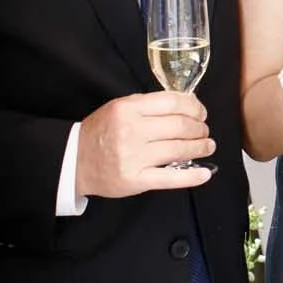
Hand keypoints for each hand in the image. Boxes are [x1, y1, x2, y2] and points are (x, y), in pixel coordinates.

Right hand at [76, 91, 215, 195]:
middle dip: (199, 127)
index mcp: (128, 109)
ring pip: (179, 150)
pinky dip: (192, 176)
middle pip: (180, 126)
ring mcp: (134, 157)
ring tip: (207, 146)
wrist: (74, 161)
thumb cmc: (100, 132)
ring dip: (200, 147)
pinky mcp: (136, 180)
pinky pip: (170, 178)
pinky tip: (204, 173)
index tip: (200, 111)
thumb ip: (149, 105)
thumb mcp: (119, 108)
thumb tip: (186, 103)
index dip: (194, 106)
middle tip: (204, 130)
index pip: (172, 102)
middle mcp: (132, 131)